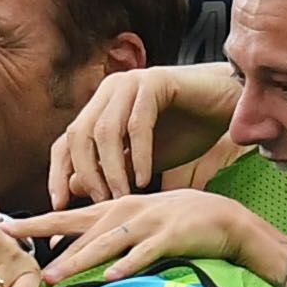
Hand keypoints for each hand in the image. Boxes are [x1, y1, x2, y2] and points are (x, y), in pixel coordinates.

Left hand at [8, 189, 270, 284]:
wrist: (220, 217)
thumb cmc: (171, 222)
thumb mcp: (133, 218)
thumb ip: (99, 228)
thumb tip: (62, 241)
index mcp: (111, 208)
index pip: (65, 216)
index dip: (35, 223)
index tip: (4, 230)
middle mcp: (123, 212)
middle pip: (79, 232)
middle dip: (47, 247)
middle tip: (17, 261)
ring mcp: (146, 223)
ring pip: (105, 244)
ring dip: (78, 261)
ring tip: (53, 277)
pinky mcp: (169, 236)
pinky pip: (144, 254)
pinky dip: (127, 266)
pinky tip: (110, 278)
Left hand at [47, 65, 238, 207]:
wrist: (229, 107)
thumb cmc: (188, 132)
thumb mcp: (143, 159)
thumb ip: (112, 170)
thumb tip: (74, 187)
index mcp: (101, 107)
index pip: (66, 141)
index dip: (58, 173)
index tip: (59, 204)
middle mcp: (109, 91)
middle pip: (78, 134)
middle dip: (85, 173)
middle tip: (99, 203)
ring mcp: (130, 82)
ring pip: (105, 131)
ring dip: (112, 168)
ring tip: (122, 196)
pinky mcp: (155, 81)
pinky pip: (138, 123)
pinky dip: (139, 154)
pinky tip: (145, 178)